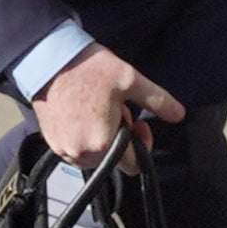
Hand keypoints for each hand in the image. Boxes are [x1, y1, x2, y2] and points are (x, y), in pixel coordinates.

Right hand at [33, 43, 181, 166]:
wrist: (48, 61)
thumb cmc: (89, 69)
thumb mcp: (130, 79)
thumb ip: (157, 101)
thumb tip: (179, 115)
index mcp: (104, 144)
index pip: (133, 166)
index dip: (141, 144)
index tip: (136, 122)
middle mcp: (82, 155)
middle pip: (114, 160)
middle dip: (119, 139)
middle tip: (113, 109)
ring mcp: (64, 150)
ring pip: (95, 157)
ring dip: (100, 139)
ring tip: (95, 110)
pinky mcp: (51, 143)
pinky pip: (76, 150)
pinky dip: (83, 137)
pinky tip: (81, 113)